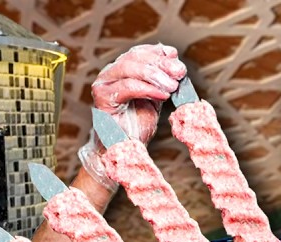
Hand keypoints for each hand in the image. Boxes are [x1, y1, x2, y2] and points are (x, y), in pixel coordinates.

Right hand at [79, 44, 186, 188]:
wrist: (124, 150)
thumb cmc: (137, 124)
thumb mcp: (156, 96)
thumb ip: (162, 78)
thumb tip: (174, 58)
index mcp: (122, 70)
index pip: (139, 52)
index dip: (158, 52)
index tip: (176, 58)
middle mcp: (110, 74)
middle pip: (134, 57)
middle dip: (160, 63)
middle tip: (179, 72)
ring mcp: (103, 84)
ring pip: (129, 67)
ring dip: (155, 75)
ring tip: (172, 86)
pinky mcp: (101, 98)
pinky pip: (126, 87)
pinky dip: (146, 89)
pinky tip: (161, 95)